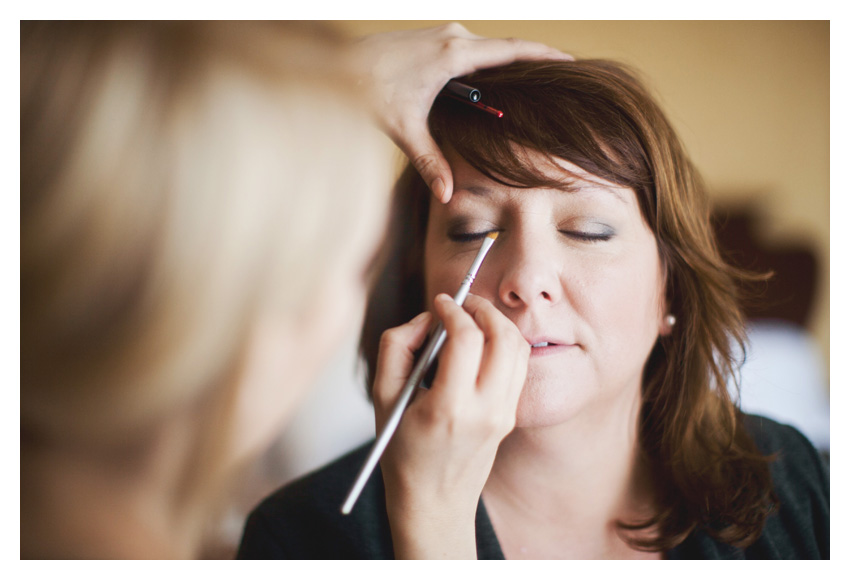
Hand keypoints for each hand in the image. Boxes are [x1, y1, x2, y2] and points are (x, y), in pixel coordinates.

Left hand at [348, 23, 571, 203]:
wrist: (337, 63)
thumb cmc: (366, 90)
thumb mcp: (404, 129)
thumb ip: (430, 161)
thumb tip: (447, 193)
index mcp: (453, 53)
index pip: (513, 50)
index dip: (545, 56)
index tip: (571, 63)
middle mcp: (452, 35)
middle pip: (503, 50)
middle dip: (528, 66)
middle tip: (552, 86)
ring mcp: (440, 33)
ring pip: (484, 50)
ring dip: (503, 67)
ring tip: (523, 90)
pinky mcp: (430, 38)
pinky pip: (468, 48)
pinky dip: (482, 65)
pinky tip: (484, 87)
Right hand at [372, 293, 529, 558]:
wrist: (434, 503)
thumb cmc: (402, 453)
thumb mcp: (382, 398)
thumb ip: (396, 347)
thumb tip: (425, 318)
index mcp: (449, 408)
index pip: (466, 339)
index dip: (453, 310)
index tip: (440, 302)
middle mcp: (485, 411)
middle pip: (504, 337)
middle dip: (483, 308)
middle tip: (462, 302)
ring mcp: (504, 414)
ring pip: (518, 348)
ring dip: (498, 323)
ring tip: (472, 317)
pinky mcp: (512, 415)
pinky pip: (518, 366)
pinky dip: (504, 343)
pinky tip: (481, 342)